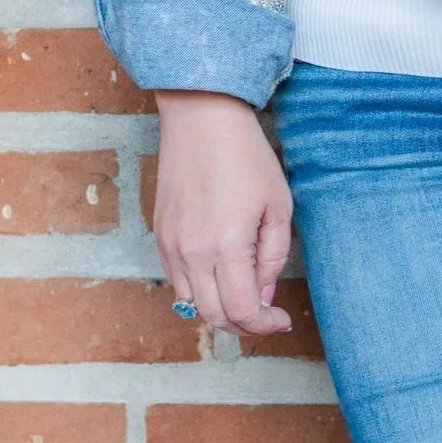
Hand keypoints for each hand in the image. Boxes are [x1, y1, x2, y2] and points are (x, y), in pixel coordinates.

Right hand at [154, 90, 293, 336]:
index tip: (281, 320)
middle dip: (243, 325)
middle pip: (214, 316)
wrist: (202, 118)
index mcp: (225, 246)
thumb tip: (264, 296)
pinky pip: (177, 280)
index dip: (264, 325)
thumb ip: (273, 256)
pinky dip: (199, 290)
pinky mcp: (160, 234)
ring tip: (244, 297)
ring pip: (191, 304)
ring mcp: (171, 245)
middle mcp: (191, 252)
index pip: (242, 311)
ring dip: (218, 311)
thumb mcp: (278, 205)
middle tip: (266, 316)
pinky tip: (220, 275)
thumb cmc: (246, 155)